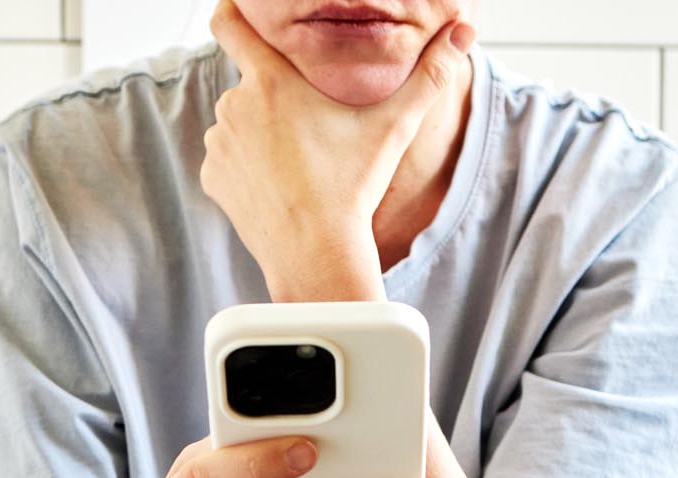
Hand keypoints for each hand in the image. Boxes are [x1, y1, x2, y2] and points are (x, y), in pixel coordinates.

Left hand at [201, 0, 474, 300]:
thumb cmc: (354, 186)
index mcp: (271, 81)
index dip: (233, 10)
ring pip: (238, 121)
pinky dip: (247, 165)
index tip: (239, 5)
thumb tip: (465, 32)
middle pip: (250, 81)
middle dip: (274, 94)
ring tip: (298, 159)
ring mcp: (219, 144)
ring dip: (259, 130)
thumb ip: (430, 74)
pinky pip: (228, 158)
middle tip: (309, 124)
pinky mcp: (212, 177)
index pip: (230, 23)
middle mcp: (234, 105)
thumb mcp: (394, 126)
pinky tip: (279, 183)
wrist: (316, 253)